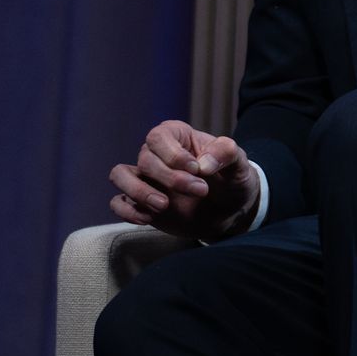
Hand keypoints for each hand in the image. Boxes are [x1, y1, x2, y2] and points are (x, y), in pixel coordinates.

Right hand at [108, 120, 259, 240]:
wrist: (230, 211)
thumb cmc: (232, 180)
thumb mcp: (239, 164)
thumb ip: (227, 153)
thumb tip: (203, 163)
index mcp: (177, 137)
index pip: (159, 137)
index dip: (173, 154)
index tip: (197, 169)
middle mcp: (156, 155)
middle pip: (146, 160)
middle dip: (172, 178)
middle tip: (201, 190)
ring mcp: (146, 179)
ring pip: (120, 175)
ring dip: (138, 191)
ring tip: (163, 205)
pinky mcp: (140, 203)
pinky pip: (117, 203)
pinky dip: (128, 211)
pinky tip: (149, 219)